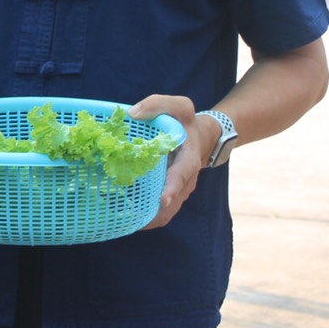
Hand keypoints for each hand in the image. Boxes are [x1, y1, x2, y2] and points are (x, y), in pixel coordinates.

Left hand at [129, 94, 208, 229]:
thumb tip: (132, 114)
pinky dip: (146, 217)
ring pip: (166, 213)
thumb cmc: (188, 123)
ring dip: (148, 220)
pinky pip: (161, 212)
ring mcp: (180, 191)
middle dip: (153, 213)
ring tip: (123, 222)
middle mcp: (186, 180)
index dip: (172, 187)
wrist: (205, 138)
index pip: (182, 174)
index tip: (163, 200)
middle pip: (172, 203)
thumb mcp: (180, 107)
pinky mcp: (172, 195)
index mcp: (189, 159)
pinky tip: (126, 217)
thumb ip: (158, 105)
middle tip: (129, 219)